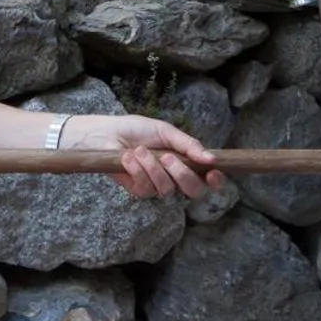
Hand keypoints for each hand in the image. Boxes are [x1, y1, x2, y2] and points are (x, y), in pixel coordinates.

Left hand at [62, 114, 224, 199]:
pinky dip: (137, 170)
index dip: (215, 180)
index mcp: (184, 161)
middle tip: (169, 159)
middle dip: (183, 176)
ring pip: (167, 189)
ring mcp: (156, 185)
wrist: (105, 133)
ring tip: (139, 150)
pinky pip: (146, 188)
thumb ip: (188, 145)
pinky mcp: (138, 190)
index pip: (206, 178)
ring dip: (153, 168)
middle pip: (193, 191)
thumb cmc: (135, 129)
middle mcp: (173, 177)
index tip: (214, 172)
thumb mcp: (165, 131)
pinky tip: (128, 157)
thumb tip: (211, 158)